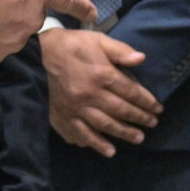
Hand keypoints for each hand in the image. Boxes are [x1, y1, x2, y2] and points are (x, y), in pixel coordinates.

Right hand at [41, 28, 160, 155]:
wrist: (32, 57)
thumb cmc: (68, 45)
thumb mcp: (95, 39)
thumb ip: (119, 50)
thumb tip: (141, 59)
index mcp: (102, 75)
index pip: (131, 92)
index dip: (147, 101)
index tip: (157, 108)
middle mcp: (92, 95)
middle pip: (121, 111)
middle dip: (139, 118)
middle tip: (152, 124)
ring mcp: (77, 109)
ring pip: (105, 125)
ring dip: (123, 133)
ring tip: (138, 138)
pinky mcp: (63, 118)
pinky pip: (82, 134)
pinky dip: (96, 144)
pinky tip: (108, 151)